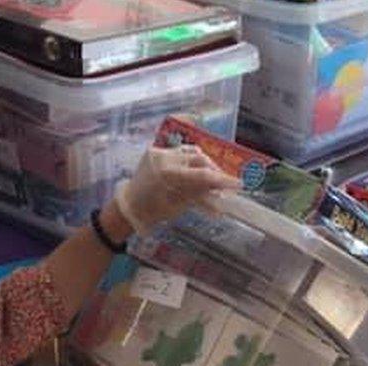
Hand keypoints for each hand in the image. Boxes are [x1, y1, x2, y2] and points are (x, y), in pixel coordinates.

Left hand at [115, 145, 239, 233]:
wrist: (128, 206)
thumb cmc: (153, 211)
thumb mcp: (179, 206)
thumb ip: (200, 195)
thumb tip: (221, 192)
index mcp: (169, 175)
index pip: (203, 175)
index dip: (223, 179)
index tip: (239, 183)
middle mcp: (164, 159)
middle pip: (200, 159)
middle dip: (215, 170)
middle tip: (225, 182)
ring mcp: (159, 152)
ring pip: (191, 151)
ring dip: (204, 162)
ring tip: (212, 175)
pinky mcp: (155, 151)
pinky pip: (179, 151)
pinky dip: (190, 159)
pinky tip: (197, 168)